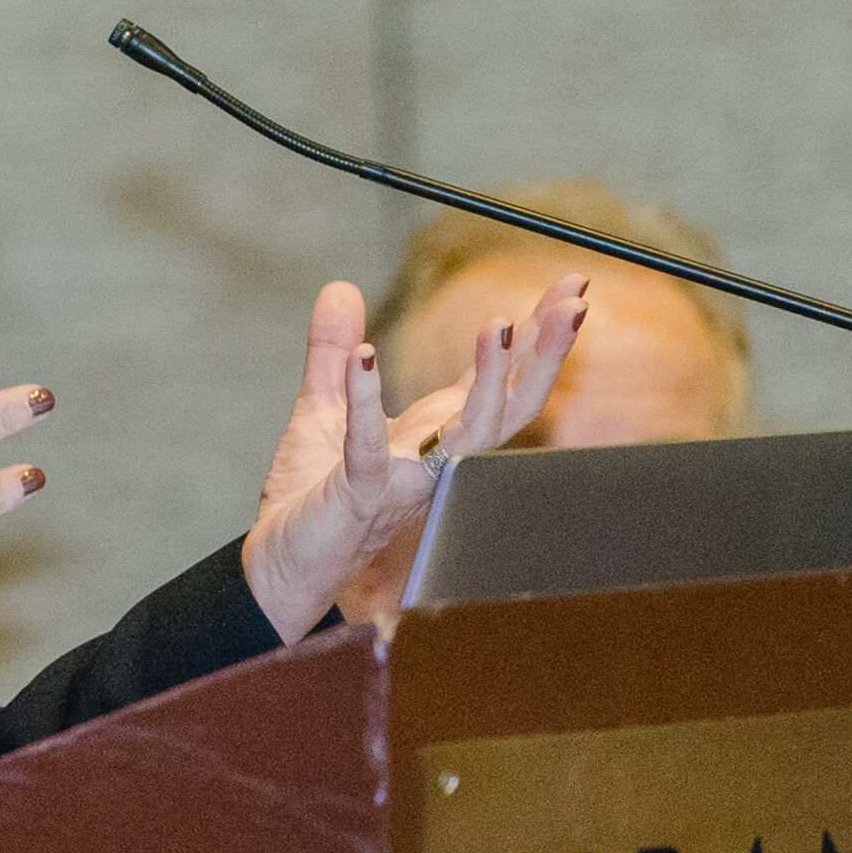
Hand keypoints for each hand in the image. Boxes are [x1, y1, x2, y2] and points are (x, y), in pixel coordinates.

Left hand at [243, 274, 588, 641]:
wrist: (276, 568)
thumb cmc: (309, 500)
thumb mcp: (322, 409)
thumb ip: (332, 351)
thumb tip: (339, 287)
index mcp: (431, 435)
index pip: (495, 379)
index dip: (534, 334)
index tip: (569, 284)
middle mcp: (431, 458)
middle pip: (509, 405)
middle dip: (545, 354)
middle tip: (575, 302)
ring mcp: (401, 480)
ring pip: (469, 434)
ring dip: (489, 380)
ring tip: (501, 325)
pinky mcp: (356, 495)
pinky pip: (368, 447)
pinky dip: (364, 400)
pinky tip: (364, 357)